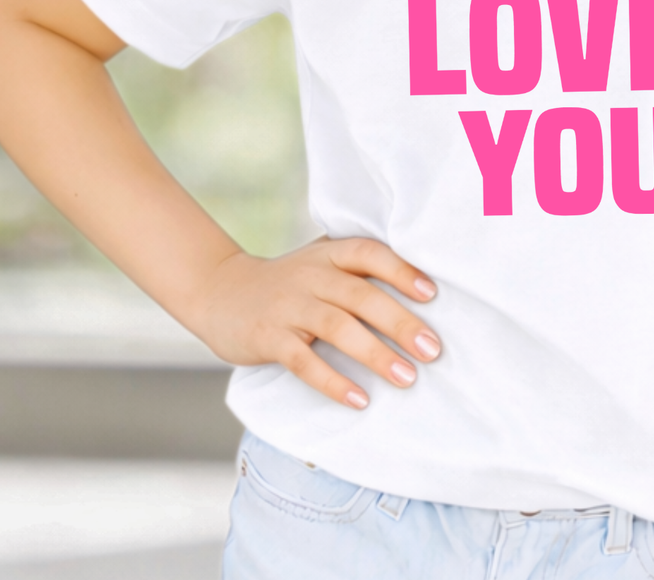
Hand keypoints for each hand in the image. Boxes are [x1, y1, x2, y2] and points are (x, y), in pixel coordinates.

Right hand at [184, 236, 441, 408]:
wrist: (220, 291)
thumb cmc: (289, 282)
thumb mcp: (320, 263)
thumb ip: (358, 270)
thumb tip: (421, 292)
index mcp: (329, 254)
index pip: (370, 253)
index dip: (402, 271)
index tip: (432, 294)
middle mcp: (311, 275)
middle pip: (360, 295)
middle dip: (400, 322)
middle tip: (433, 349)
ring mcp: (289, 306)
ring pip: (337, 327)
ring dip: (374, 354)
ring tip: (406, 378)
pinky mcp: (269, 338)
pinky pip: (304, 362)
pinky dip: (333, 382)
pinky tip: (359, 400)